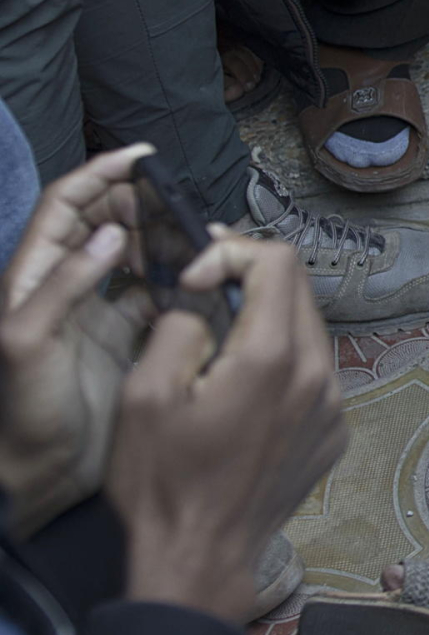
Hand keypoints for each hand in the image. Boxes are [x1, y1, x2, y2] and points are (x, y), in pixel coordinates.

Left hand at [0, 145, 160, 537]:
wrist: (43, 476)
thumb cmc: (25, 412)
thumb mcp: (28, 342)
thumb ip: (66, 285)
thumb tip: (110, 235)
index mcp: (31, 279)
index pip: (64, 207)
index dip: (98, 176)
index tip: (140, 159)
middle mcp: (62, 288)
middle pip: (101, 223)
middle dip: (139, 203)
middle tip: (179, 203)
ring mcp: (94, 312)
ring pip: (132, 255)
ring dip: (162, 238)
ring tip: (194, 236)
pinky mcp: (123, 338)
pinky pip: (153, 294)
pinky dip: (175, 279)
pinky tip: (197, 280)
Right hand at [108, 240, 343, 623]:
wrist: (199, 559)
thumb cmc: (164, 483)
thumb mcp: (145, 395)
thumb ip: (180, 326)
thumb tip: (205, 298)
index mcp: (274, 358)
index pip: (279, 261)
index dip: (232, 254)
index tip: (194, 280)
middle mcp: (320, 375)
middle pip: (299, 290)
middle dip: (251, 280)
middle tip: (203, 295)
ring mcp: (335, 405)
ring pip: (310, 331)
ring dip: (268, 323)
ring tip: (218, 347)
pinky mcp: (335, 431)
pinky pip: (316, 374)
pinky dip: (283, 364)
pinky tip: (244, 392)